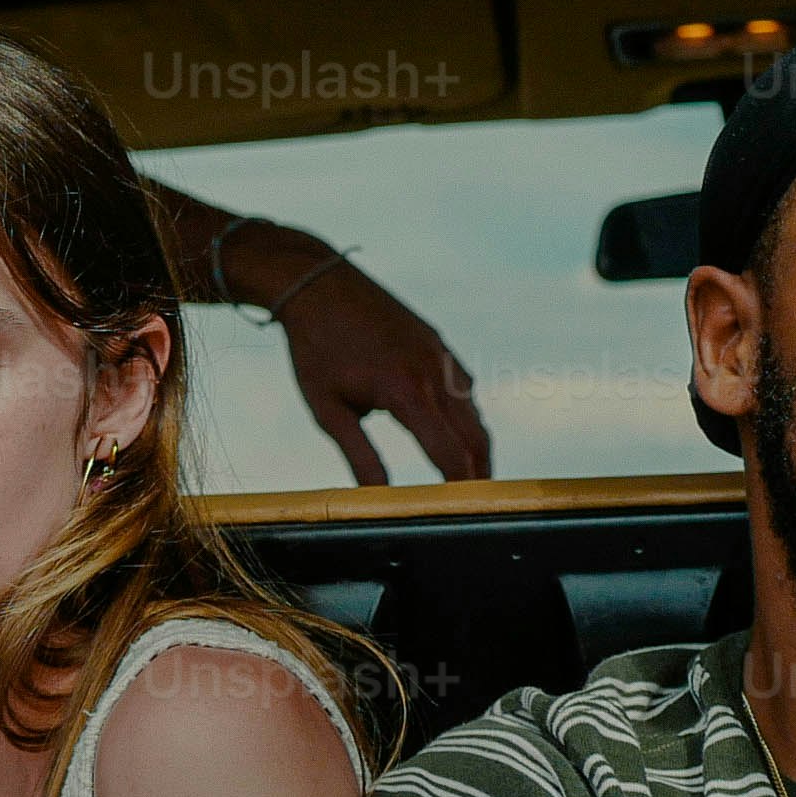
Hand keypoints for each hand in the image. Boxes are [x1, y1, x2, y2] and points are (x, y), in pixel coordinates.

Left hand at [265, 255, 489, 482]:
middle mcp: (433, 371)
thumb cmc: (316, 349)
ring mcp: (440, 354)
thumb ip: (360, 457)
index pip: (448, 452)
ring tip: (471, 475)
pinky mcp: (437, 343)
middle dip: (479, 473)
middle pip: (473, 437)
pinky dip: (463, 415)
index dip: (460, 486)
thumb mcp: (328, 411)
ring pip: (471, 412)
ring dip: (474, 445)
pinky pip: (462, 386)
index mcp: (405, 391)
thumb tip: (377, 499)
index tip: (465, 510)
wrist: (317, 286)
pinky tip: (455, 430)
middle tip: (480, 502)